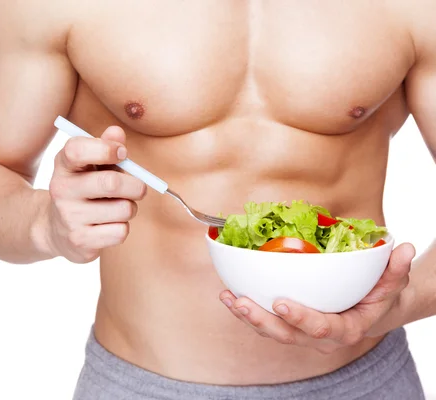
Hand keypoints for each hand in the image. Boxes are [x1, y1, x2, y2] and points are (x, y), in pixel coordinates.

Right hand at [43, 126, 146, 262]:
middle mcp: (62, 190)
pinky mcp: (80, 241)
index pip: (77, 150)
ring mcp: (69, 217)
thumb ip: (105, 147)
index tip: (122, 153)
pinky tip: (109, 225)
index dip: (106, 148)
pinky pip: (120, 232)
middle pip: (111, 183)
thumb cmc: (83, 190)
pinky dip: (122, 228)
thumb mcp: (90, 165)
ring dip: (130, 208)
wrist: (56, 230)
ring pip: (123, 209)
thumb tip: (116, 132)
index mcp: (64, 165)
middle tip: (139, 188)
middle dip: (135, 186)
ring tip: (119, 207)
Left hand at [219, 243, 415, 353]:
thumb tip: (402, 248)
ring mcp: (300, 332)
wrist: (370, 309)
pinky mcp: (287, 324)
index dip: (301, 319)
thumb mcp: (392, 284)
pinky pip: (264, 321)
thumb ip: (395, 270)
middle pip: (286, 335)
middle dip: (261, 320)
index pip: (321, 329)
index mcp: (344, 329)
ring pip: (270, 330)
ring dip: (246, 315)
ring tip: (227, 298)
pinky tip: (228, 294)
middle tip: (241, 302)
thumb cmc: (378, 295)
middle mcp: (318, 336)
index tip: (282, 303)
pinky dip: (244, 310)